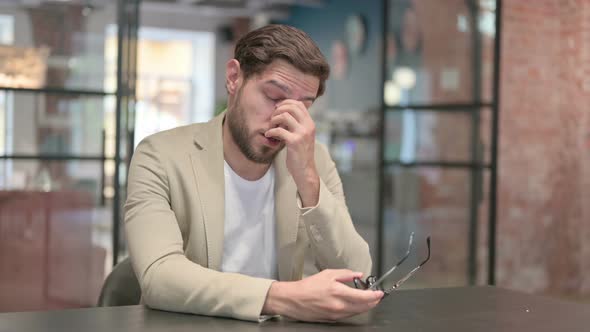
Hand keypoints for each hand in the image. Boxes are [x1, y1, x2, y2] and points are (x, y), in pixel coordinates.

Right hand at [262, 269, 383, 321]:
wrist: (293, 300)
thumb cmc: (307, 287)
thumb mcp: (327, 274)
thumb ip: (345, 274)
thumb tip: (358, 274)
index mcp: (338, 292)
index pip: (363, 297)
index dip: (374, 295)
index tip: (380, 293)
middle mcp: (339, 306)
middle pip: (363, 307)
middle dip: (373, 302)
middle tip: (377, 297)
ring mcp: (336, 315)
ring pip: (356, 312)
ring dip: (365, 307)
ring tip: (368, 300)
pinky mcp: (332, 320)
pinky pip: (348, 315)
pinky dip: (355, 310)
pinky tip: (355, 305)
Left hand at [264, 100, 318, 206]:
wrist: (305, 171)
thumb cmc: (301, 154)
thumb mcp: (302, 136)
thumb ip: (296, 125)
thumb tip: (282, 113)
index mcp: (310, 123)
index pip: (299, 104)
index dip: (286, 103)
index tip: (277, 109)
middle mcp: (308, 126)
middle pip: (291, 107)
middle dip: (278, 110)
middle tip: (273, 119)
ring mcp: (302, 134)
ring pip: (285, 116)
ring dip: (274, 120)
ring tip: (271, 127)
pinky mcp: (294, 142)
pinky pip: (279, 130)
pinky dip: (271, 131)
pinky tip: (268, 135)